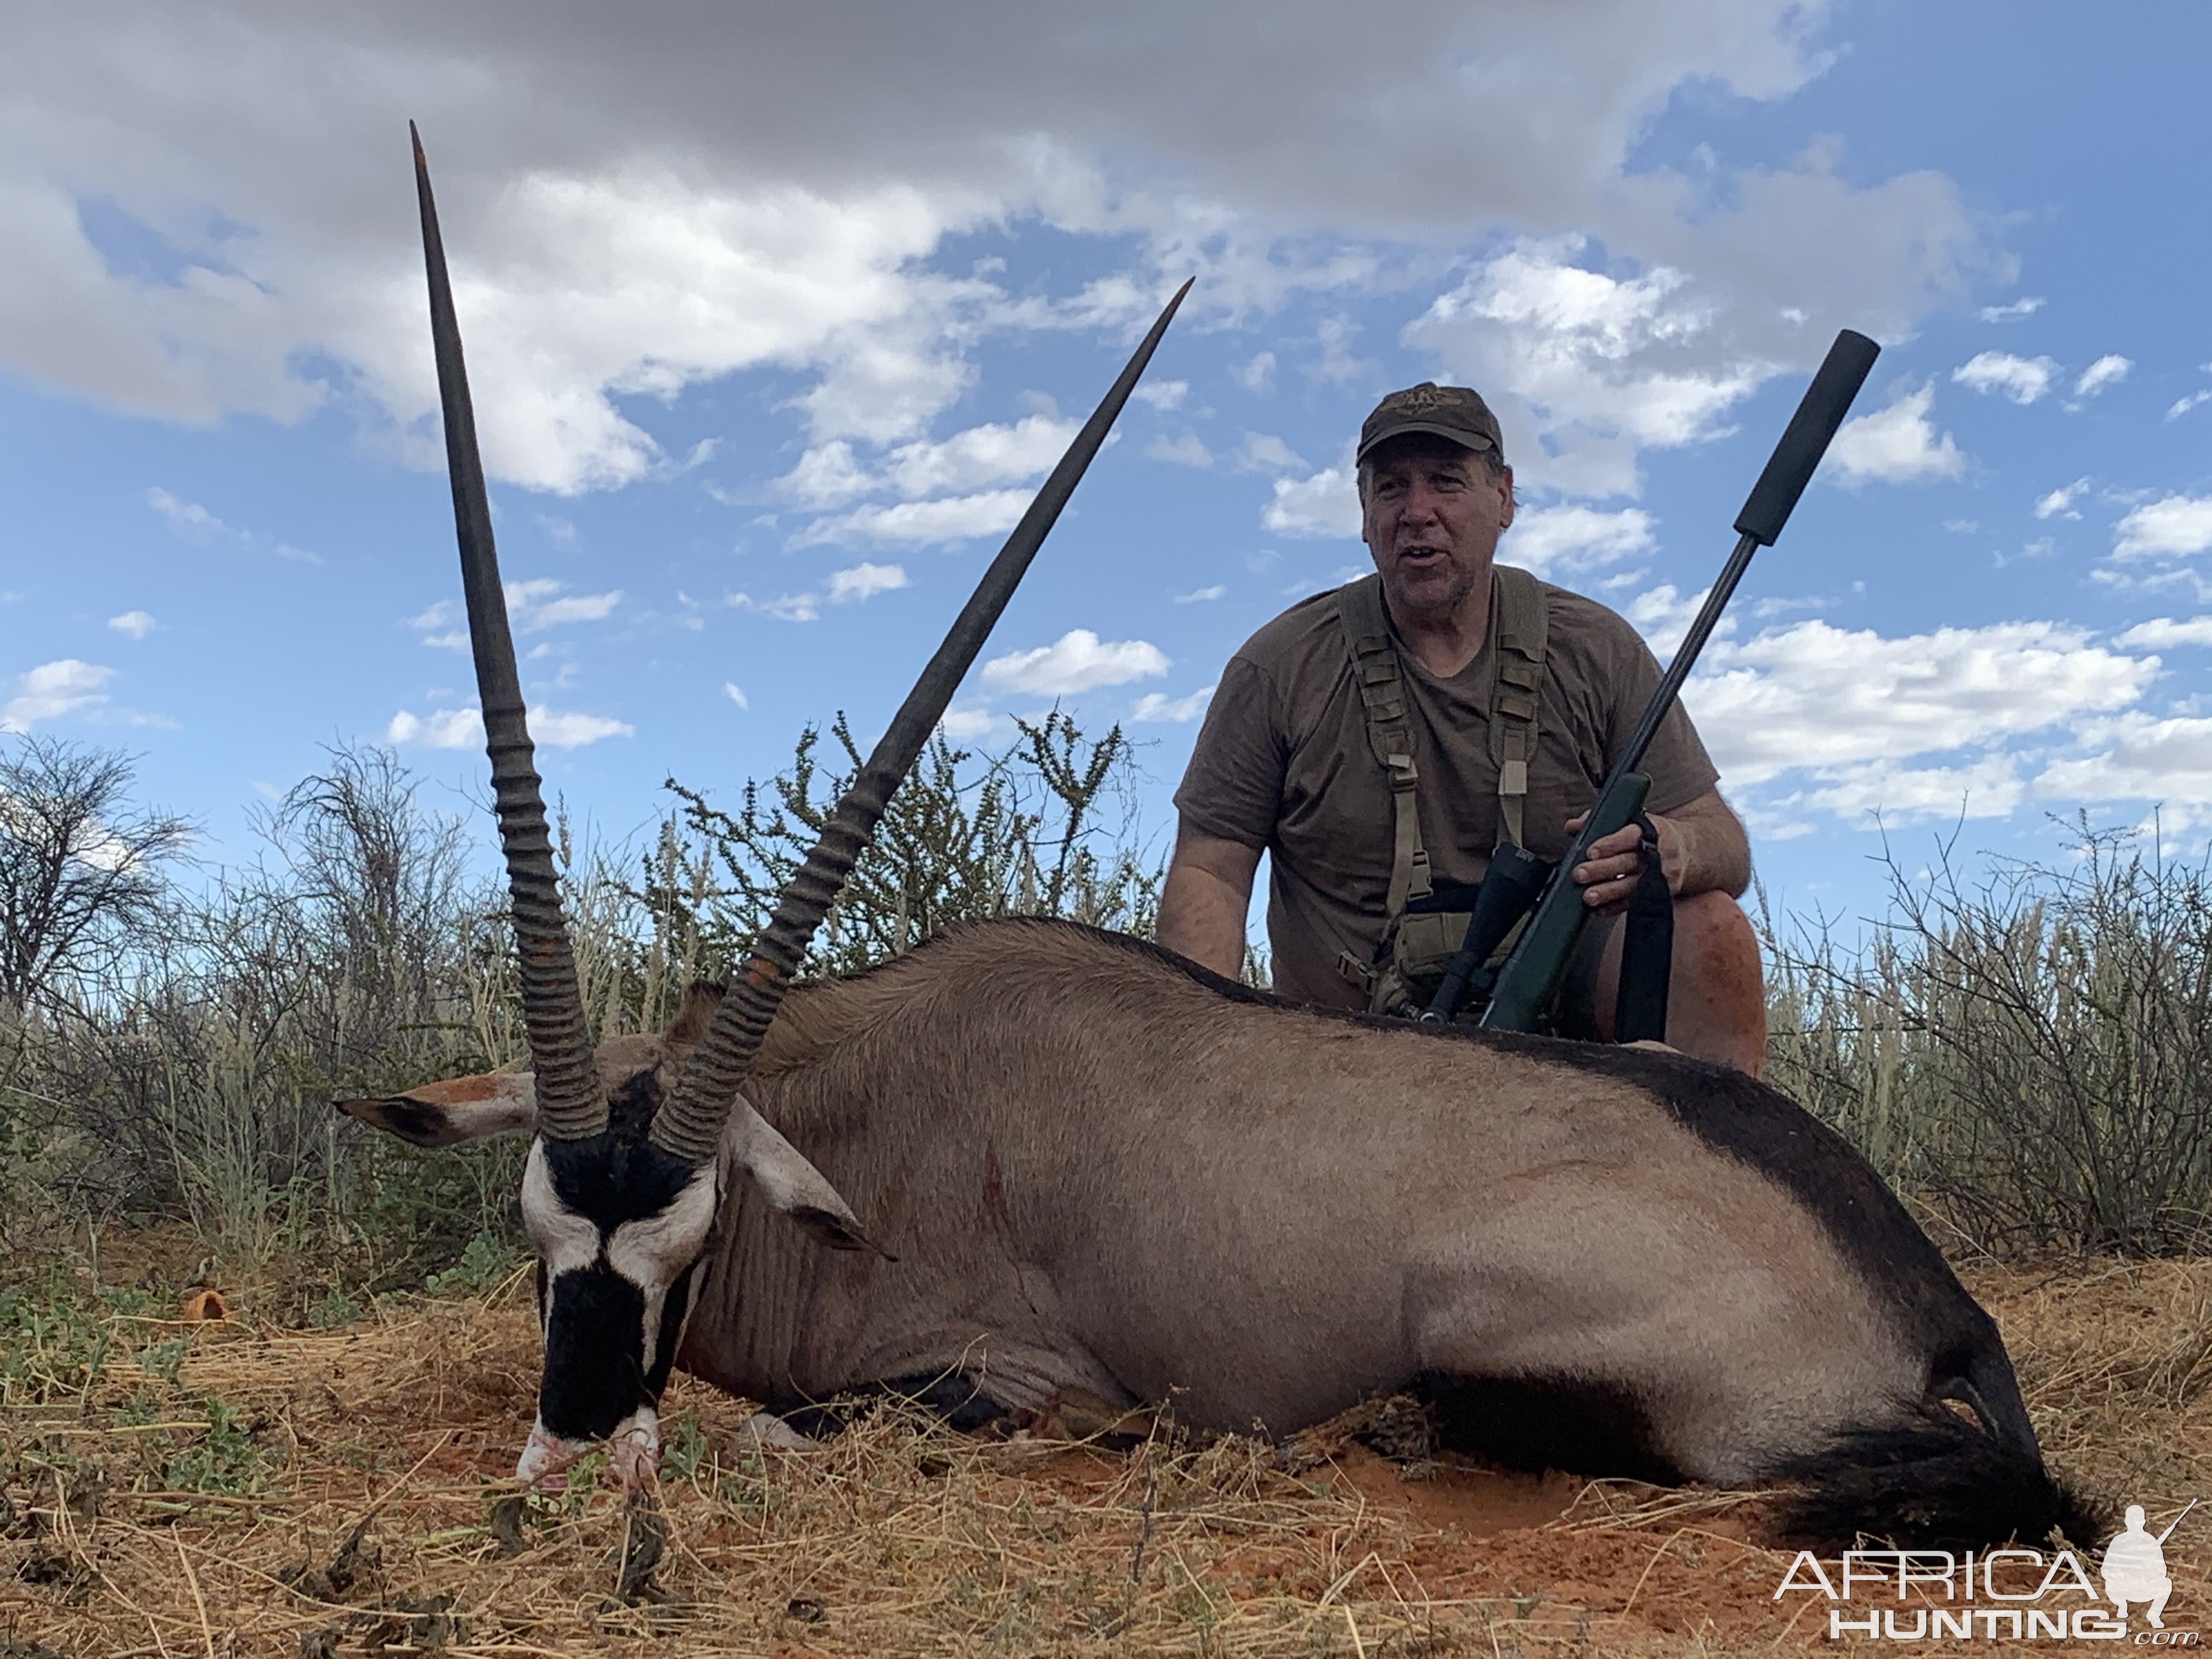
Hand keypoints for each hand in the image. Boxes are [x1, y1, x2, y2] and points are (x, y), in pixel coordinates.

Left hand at [1562, 810, 1680, 916]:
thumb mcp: (1634, 821)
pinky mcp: (1658, 893)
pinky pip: (1635, 903)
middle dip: (1602, 870)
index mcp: (1651, 831)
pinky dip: (1616, 907)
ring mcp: (1659, 876)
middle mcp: (1656, 854)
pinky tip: (1599, 909)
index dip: (1611, 844)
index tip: (1591, 851)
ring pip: (1631, 886)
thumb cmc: (1653, 835)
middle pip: (1627, 863)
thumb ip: (1602, 821)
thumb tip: (1573, 826)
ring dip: (1608, 892)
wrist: (1690, 853)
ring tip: (1588, 896)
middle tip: (1579, 874)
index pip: (1630, 836)